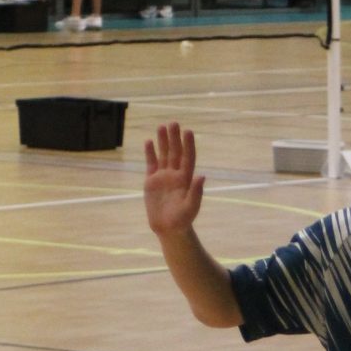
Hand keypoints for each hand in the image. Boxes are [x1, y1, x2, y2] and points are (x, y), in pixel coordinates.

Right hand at [144, 122, 205, 238]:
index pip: (187, 158)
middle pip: (175, 152)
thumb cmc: (183, 219)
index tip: (188, 131)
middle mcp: (175, 174)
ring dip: (163, 141)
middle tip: (174, 123)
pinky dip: (150, 153)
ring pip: (163, 155)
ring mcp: (163, 177)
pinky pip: (151, 164)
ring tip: (162, 126)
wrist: (168, 228)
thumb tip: (201, 176)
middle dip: (174, 138)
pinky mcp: (152, 181)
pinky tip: (149, 141)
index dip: (188, 145)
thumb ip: (196, 192)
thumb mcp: (191, 207)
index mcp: (186, 179)